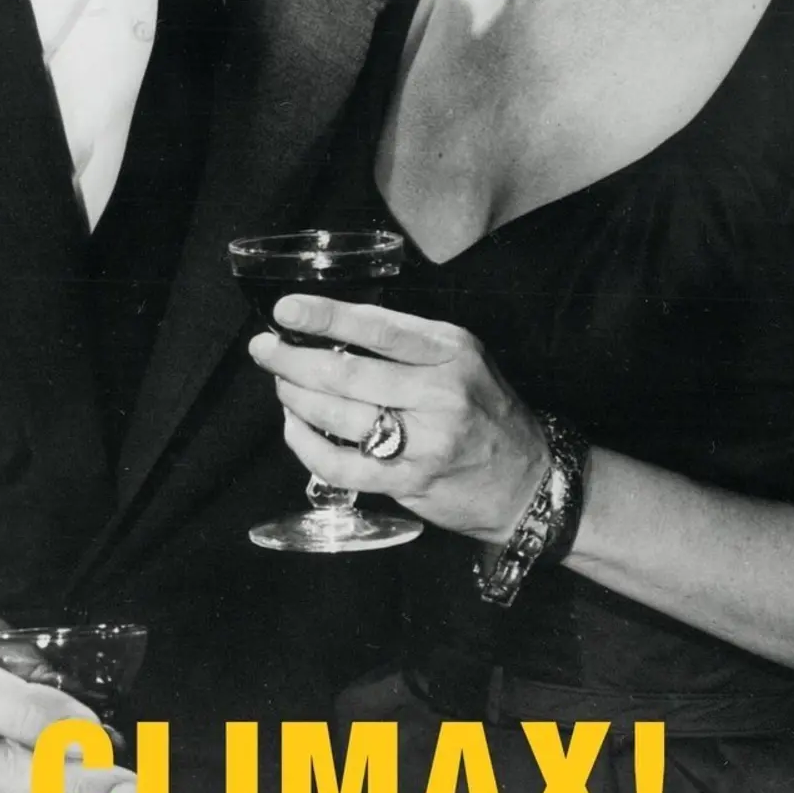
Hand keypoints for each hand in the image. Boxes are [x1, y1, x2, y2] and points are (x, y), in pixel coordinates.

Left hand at [248, 295, 548, 544]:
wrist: (530, 482)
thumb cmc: (486, 411)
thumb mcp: (463, 359)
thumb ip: (408, 346)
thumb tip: (333, 334)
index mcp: (451, 351)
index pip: (378, 326)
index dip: (326, 316)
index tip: (285, 310)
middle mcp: (440, 392)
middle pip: (348, 374)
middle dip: (294, 360)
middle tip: (264, 349)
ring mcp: (426, 441)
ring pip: (340, 417)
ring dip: (297, 399)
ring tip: (282, 386)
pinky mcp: (411, 482)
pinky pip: (342, 465)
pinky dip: (307, 446)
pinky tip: (295, 430)